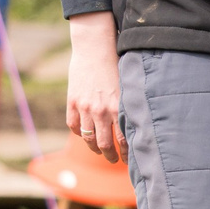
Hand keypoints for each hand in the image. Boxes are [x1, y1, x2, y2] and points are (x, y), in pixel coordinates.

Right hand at [65, 13, 122, 160]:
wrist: (95, 48)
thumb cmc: (116, 65)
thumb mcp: (128, 87)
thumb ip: (128, 106)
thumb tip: (138, 125)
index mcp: (118, 107)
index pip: (124, 139)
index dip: (127, 153)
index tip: (130, 160)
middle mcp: (101, 110)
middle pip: (104, 144)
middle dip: (111, 155)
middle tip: (116, 160)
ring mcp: (84, 107)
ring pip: (88, 138)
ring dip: (95, 148)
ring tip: (101, 151)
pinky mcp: (72, 102)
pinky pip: (73, 125)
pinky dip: (78, 132)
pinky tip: (85, 134)